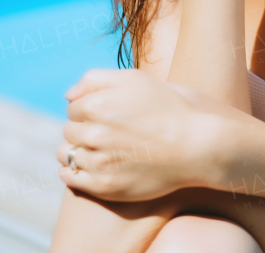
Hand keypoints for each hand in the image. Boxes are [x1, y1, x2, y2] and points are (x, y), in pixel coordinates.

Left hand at [56, 69, 264, 200]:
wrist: (198, 145)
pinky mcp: (104, 186)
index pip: (74, 107)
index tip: (112, 115)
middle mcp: (93, 133)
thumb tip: (67, 96)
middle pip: (70, 130)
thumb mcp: (136, 79)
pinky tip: (94, 166)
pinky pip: (70, 177)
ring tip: (104, 149)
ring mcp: (97, 162)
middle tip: (113, 133)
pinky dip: (74, 171)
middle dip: (86, 129)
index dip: (92, 109)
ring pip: (66, 154)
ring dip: (78, 150)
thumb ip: (95, 79)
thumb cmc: (170, 108)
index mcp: (97, 104)